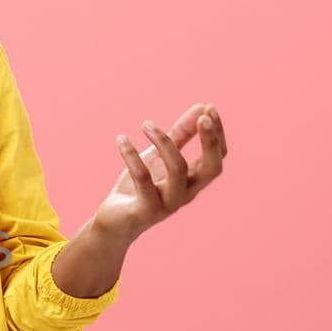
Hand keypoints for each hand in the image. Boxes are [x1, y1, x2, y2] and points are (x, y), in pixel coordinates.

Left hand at [93, 102, 227, 242]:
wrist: (114, 223)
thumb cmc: (139, 188)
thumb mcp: (160, 156)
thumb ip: (181, 134)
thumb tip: (202, 107)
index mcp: (193, 181)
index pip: (217, 157)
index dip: (217, 134)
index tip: (208, 109)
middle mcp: (186, 193)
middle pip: (212, 169)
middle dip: (210, 142)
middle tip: (202, 117)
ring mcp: (168, 203)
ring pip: (178, 170)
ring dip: (164, 142)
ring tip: (145, 124)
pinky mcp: (145, 210)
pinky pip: (143, 178)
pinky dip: (132, 155)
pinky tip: (121, 139)